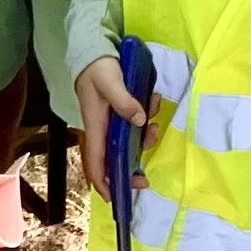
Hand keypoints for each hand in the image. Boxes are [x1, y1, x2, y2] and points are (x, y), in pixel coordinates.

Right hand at [74, 55, 147, 202]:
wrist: (93, 51)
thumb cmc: (97, 69)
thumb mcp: (110, 82)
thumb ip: (124, 102)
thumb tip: (140, 121)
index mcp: (95, 126)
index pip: (95, 162)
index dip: (102, 183)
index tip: (114, 199)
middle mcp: (102, 130)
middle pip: (113, 161)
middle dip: (129, 171)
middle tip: (146, 179)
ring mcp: (111, 124)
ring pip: (128, 145)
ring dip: (145, 138)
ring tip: (156, 120)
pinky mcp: (120, 115)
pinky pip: (135, 127)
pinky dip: (147, 121)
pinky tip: (154, 101)